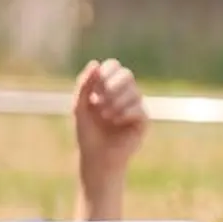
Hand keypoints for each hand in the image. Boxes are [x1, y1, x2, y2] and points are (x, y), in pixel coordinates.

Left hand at [72, 58, 147, 175]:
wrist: (96, 158)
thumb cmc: (87, 133)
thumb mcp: (79, 106)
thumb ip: (85, 84)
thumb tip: (95, 63)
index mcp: (109, 87)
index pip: (113, 66)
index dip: (104, 73)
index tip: (93, 90)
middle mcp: (125, 94)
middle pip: (127, 75)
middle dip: (112, 86)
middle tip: (99, 102)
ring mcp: (136, 107)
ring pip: (134, 91)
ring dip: (116, 102)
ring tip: (105, 116)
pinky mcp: (143, 121)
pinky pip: (139, 108)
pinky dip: (125, 112)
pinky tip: (115, 121)